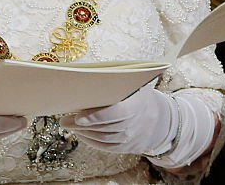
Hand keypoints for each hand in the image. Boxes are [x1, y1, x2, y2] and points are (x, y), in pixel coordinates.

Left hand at [61, 84, 175, 155]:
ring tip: (68, 124)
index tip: (78, 116)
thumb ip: (116, 81)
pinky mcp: (127, 148)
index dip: (96, 116)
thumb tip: (88, 75)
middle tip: (64, 119)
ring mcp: (132, 139)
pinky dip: (91, 141)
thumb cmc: (139, 95)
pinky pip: (106, 147)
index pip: (116, 114)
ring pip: (104, 139)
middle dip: (82, 125)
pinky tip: (80, 133)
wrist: (159, 119)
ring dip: (84, 133)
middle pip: (106, 128)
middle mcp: (135, 124)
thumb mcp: (134, 84)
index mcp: (137, 104)